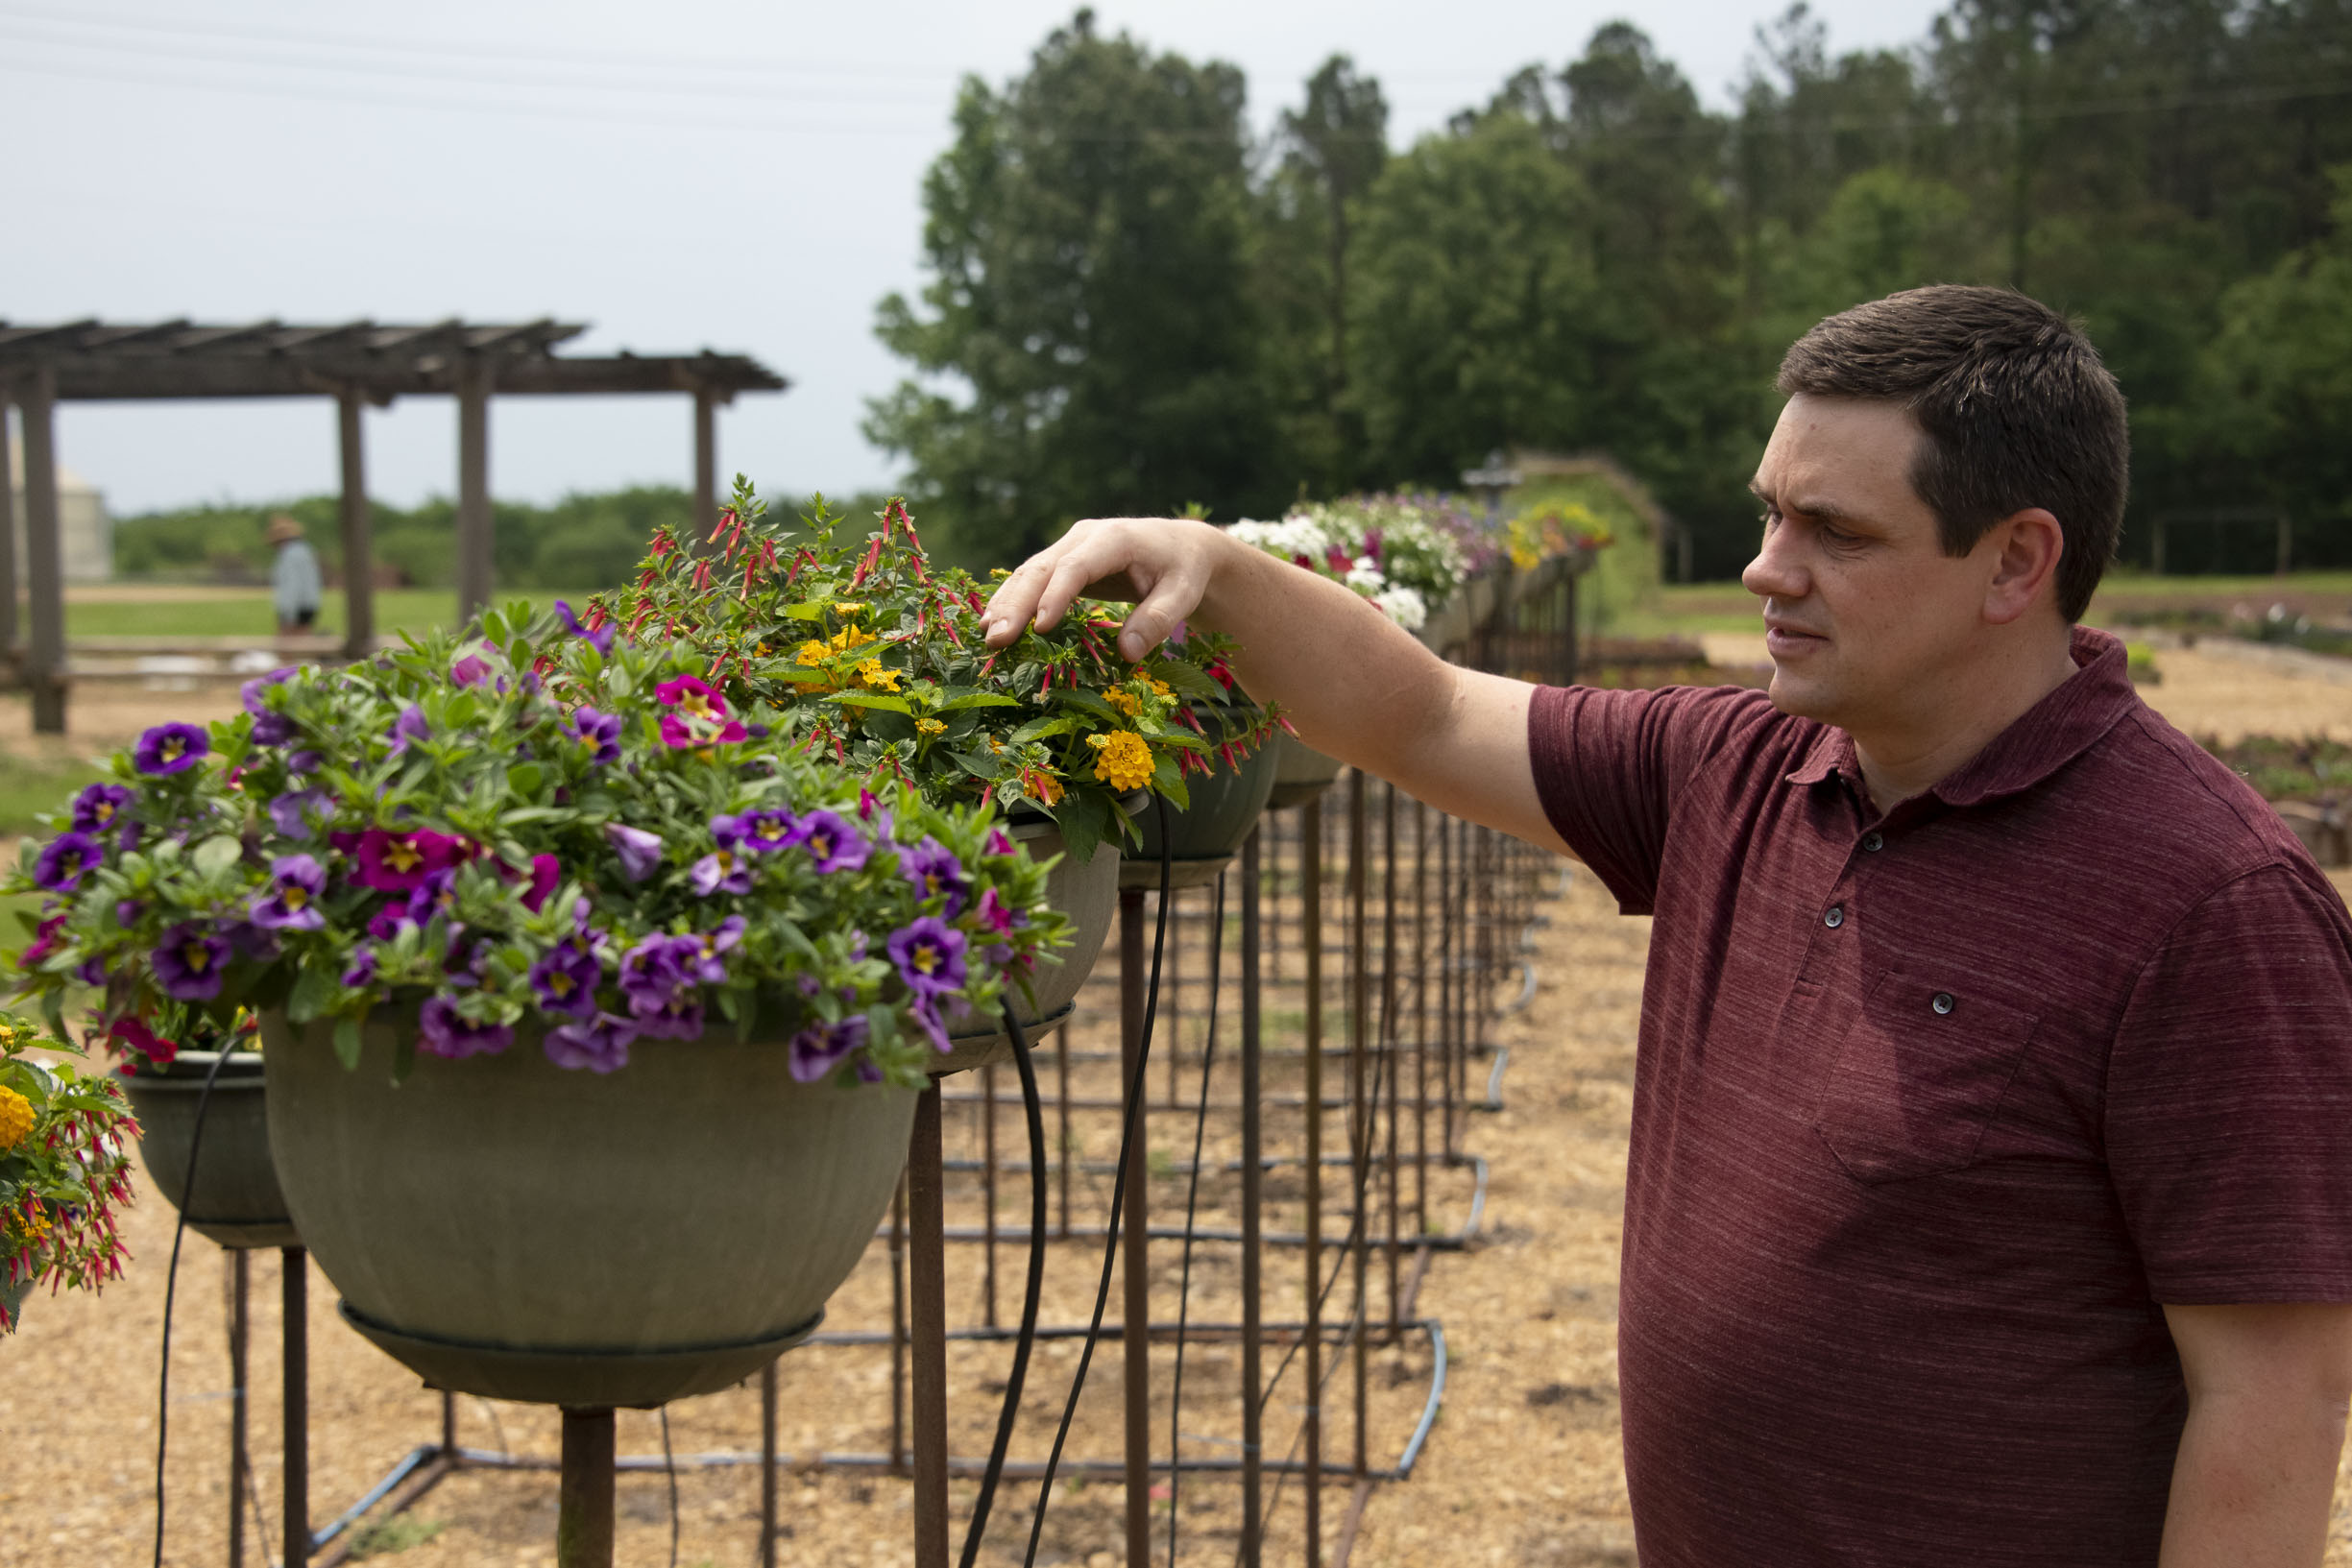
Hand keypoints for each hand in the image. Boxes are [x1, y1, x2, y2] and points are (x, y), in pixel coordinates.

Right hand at [981, 517, 1221, 662]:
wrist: (1181, 548)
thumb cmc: (1184, 571)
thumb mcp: (1183, 595)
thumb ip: (1158, 620)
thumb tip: (1127, 654)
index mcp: (1114, 539)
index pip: (1076, 567)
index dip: (1056, 596)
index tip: (1039, 627)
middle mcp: (1084, 538)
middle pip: (1042, 569)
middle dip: (1016, 605)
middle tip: (996, 640)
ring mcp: (1070, 548)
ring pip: (1029, 574)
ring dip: (1006, 605)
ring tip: (986, 637)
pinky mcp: (1064, 563)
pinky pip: (1033, 581)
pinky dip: (1013, 603)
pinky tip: (994, 625)